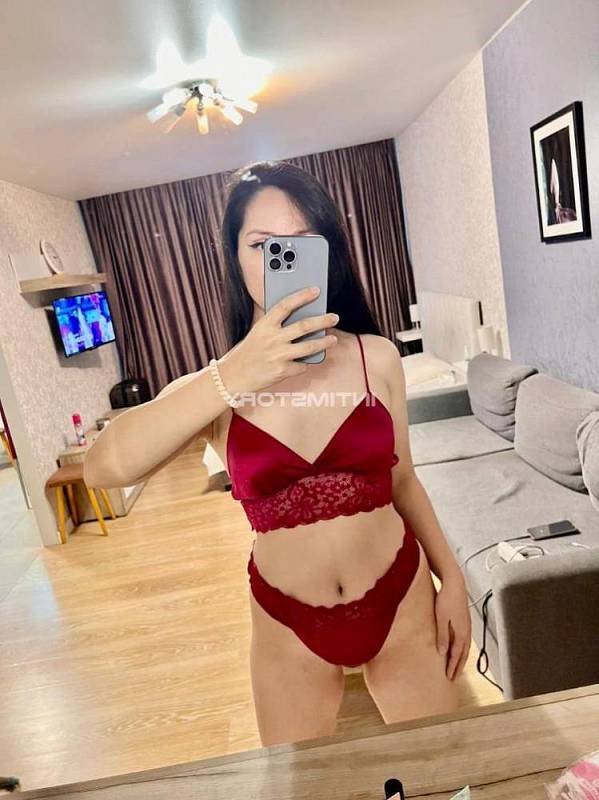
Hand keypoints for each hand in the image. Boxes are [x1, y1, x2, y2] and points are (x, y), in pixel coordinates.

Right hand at [218, 286, 338, 395]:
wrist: (233, 376)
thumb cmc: (248, 352)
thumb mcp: (258, 333)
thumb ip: (276, 326)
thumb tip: (303, 319)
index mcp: (264, 325)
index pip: (286, 305)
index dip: (302, 296)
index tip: (316, 290)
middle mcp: (272, 338)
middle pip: (304, 326)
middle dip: (323, 320)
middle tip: (334, 317)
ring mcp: (278, 355)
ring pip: (309, 347)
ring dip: (324, 342)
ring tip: (333, 340)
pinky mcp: (282, 371)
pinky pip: (302, 365)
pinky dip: (305, 363)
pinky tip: (306, 362)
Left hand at [434, 570, 470, 680]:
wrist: (454, 583)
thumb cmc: (446, 598)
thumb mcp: (441, 618)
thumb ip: (442, 635)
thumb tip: (442, 652)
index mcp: (461, 632)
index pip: (457, 655)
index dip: (452, 667)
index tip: (449, 678)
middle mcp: (466, 631)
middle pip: (463, 654)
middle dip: (458, 667)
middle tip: (453, 678)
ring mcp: (467, 626)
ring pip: (465, 647)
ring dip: (461, 659)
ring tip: (456, 667)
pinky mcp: (465, 621)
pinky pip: (464, 640)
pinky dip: (462, 649)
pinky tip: (458, 649)